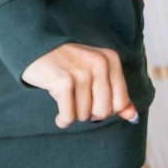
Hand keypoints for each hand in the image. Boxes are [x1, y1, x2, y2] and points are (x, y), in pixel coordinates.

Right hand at [21, 43, 137, 128]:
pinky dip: (63, 120)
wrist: (34, 48)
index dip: (105, 108)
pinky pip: (69, 116)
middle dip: (89, 113)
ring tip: (65, 99)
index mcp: (110, 59)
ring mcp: (81, 72)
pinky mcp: (63, 82)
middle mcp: (98, 64)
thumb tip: (132, 116)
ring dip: (73, 114)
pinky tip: (59, 114)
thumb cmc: (67, 64)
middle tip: (76, 101)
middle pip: (103, 111)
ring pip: (85, 115)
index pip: (120, 103)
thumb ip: (116, 94)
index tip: (91, 100)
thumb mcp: (94, 73)